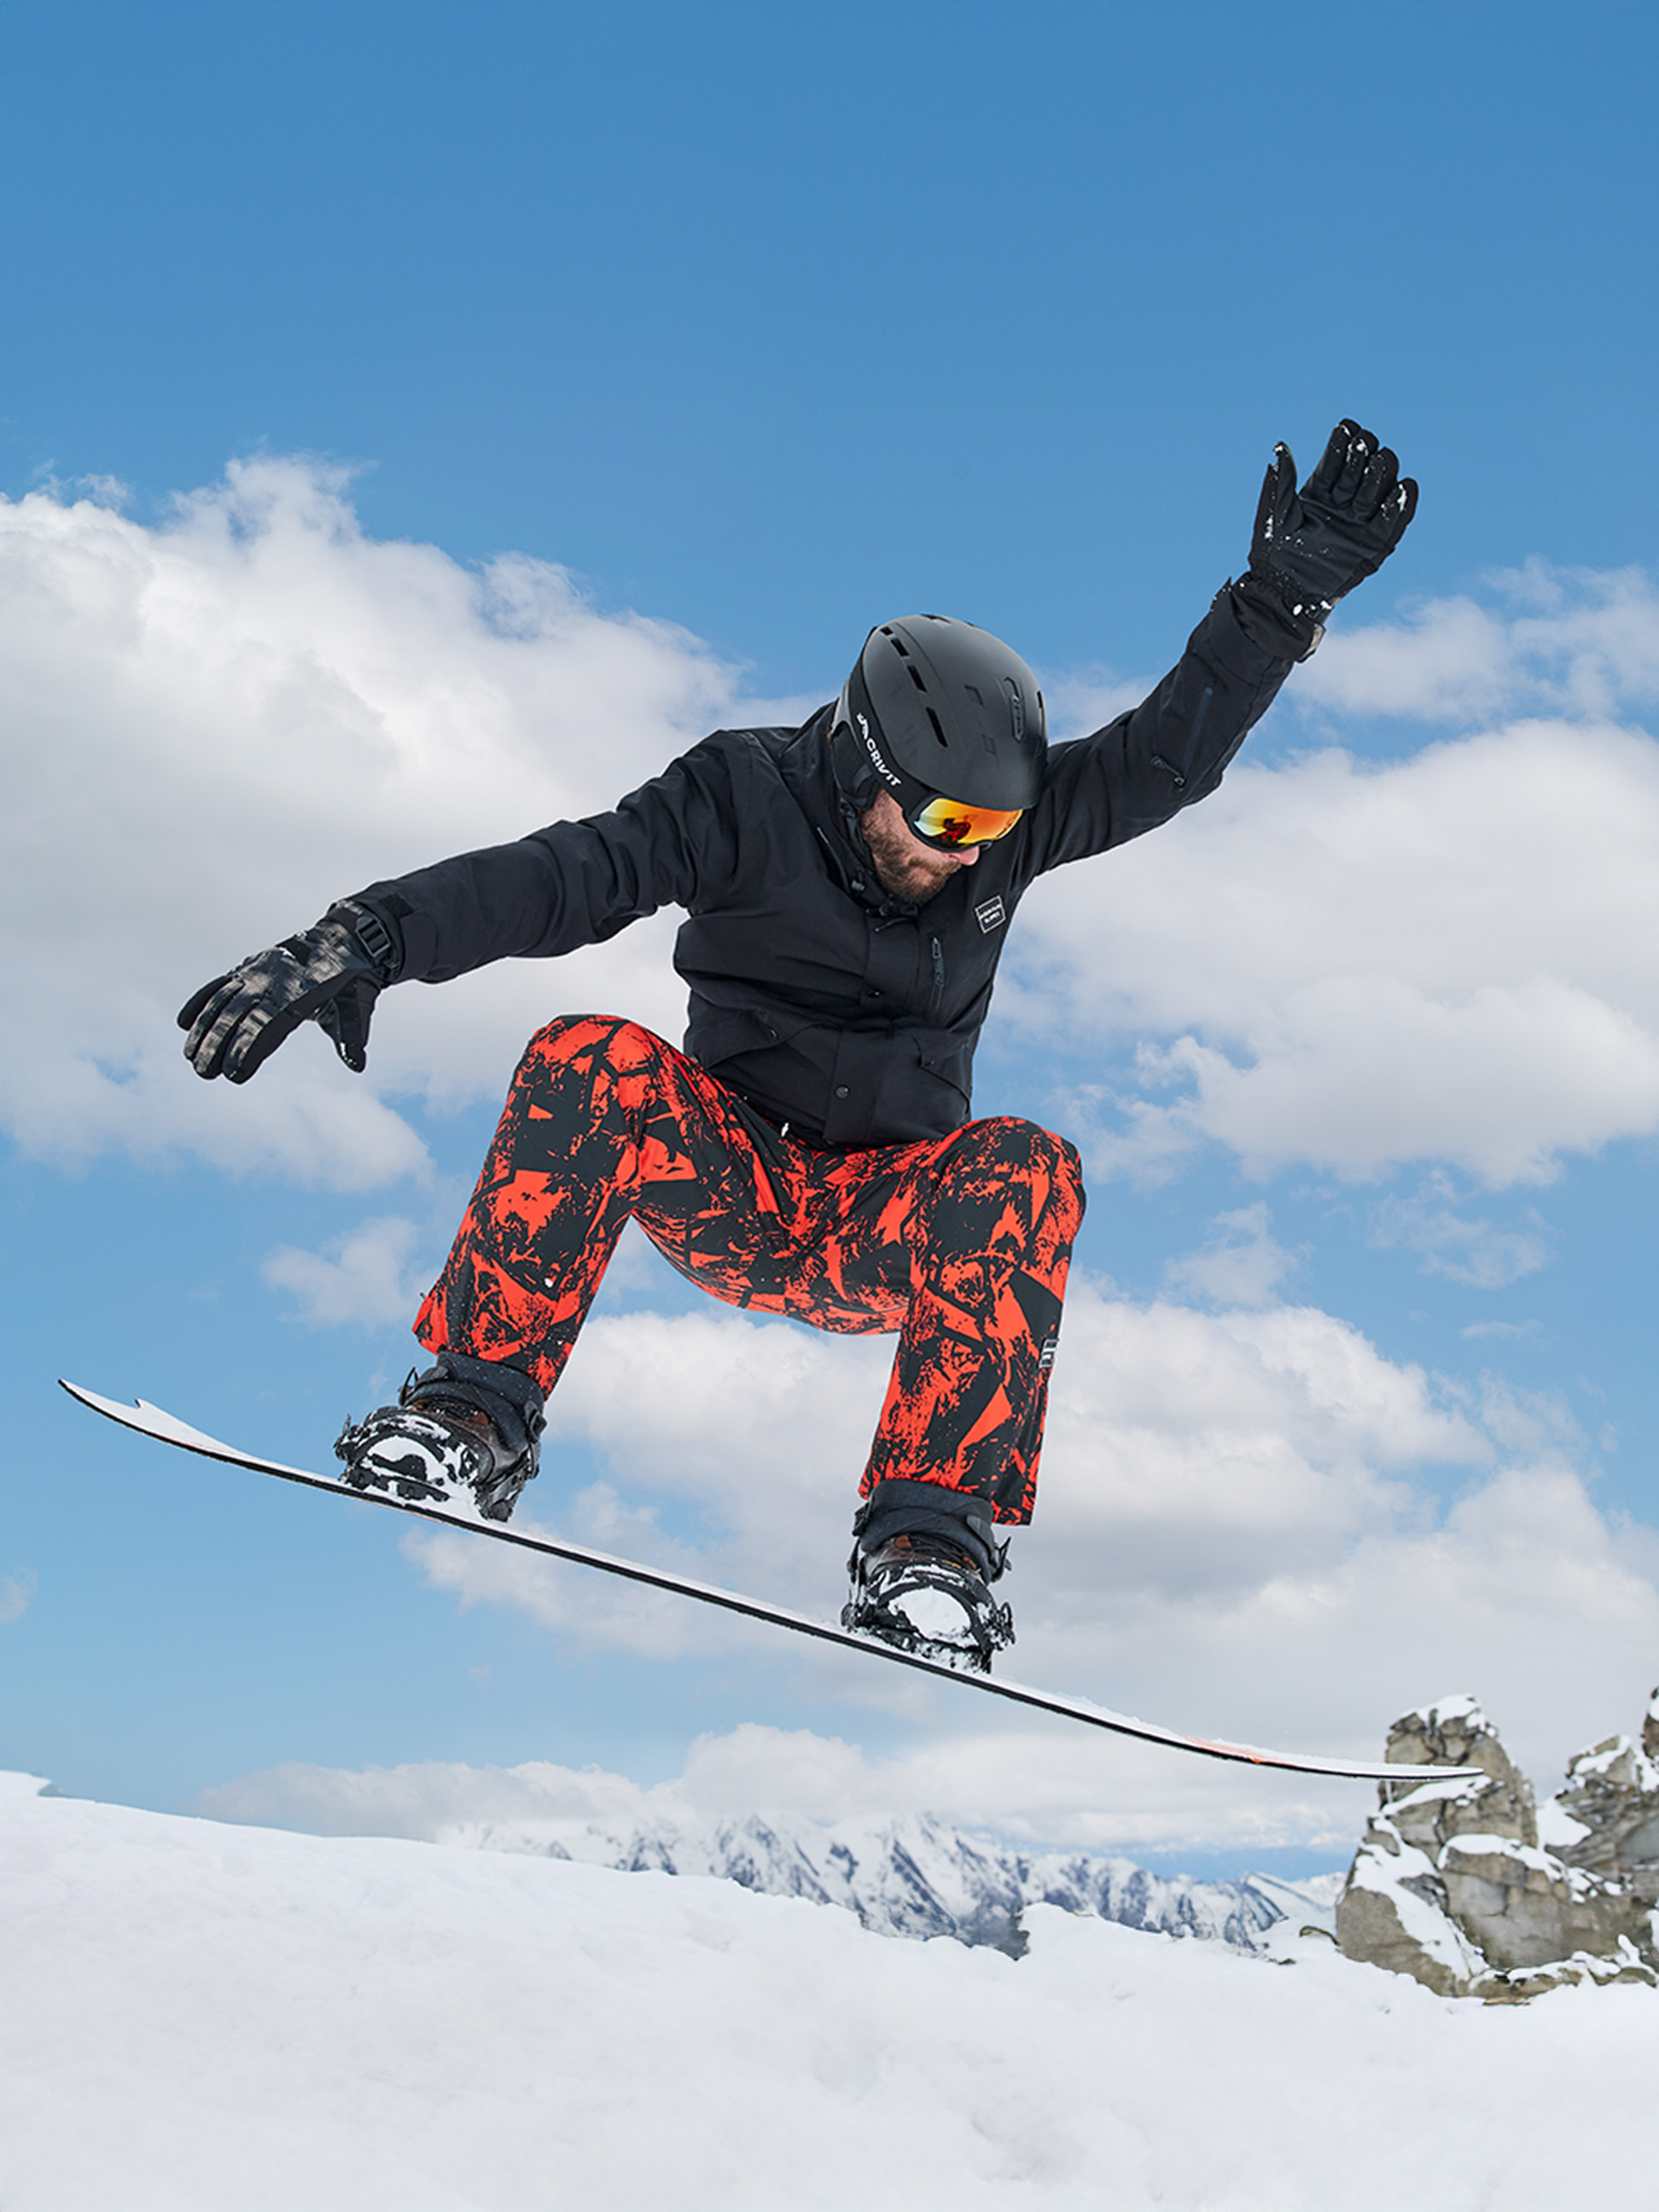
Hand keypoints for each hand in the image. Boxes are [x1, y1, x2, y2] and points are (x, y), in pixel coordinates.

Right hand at [177, 902, 395, 1082]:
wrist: (346, 941)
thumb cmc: (353, 982)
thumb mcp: (358, 1007)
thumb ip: (352, 1036)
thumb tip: (357, 1065)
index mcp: (301, 994)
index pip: (269, 1025)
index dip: (250, 1048)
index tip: (234, 1073)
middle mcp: (274, 980)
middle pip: (239, 1014)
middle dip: (218, 1044)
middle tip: (203, 1073)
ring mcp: (259, 971)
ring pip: (224, 1000)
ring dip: (204, 1028)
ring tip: (190, 1057)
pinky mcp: (250, 967)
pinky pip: (221, 984)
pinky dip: (201, 1001)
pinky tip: (183, 1023)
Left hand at [1249, 419, 1417, 621]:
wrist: (1283, 593)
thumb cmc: (1272, 557)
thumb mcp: (1274, 516)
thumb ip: (1281, 482)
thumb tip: (1279, 448)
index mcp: (1319, 491)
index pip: (1337, 457)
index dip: (1343, 441)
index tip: (1345, 429)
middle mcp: (1344, 502)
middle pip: (1363, 467)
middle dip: (1365, 453)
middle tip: (1361, 448)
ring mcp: (1360, 521)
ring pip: (1381, 486)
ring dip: (1382, 471)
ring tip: (1378, 461)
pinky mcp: (1375, 543)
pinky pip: (1395, 519)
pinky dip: (1403, 503)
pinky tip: (1403, 487)